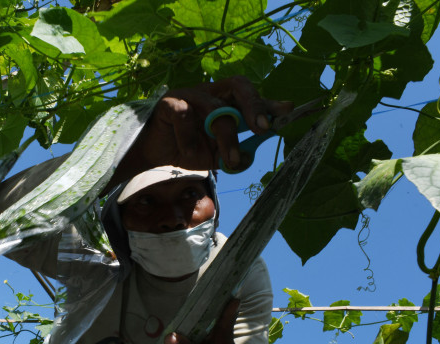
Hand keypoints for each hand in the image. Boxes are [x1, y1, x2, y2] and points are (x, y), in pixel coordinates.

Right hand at [120, 76, 292, 177]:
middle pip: (238, 85)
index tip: (287, 111)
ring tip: (229, 161)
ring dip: (226, 137)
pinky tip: (186, 152)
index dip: (269, 102)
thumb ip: (235, 154)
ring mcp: (189, 94)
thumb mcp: (215, 156)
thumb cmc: (186, 149)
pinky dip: (189, 139)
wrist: (152, 155)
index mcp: (224, 101)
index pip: (250, 96)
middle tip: (263, 128)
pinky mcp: (169, 102)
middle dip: (253, 106)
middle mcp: (210, 92)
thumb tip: (251, 156)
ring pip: (215, 108)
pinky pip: (185, 117)